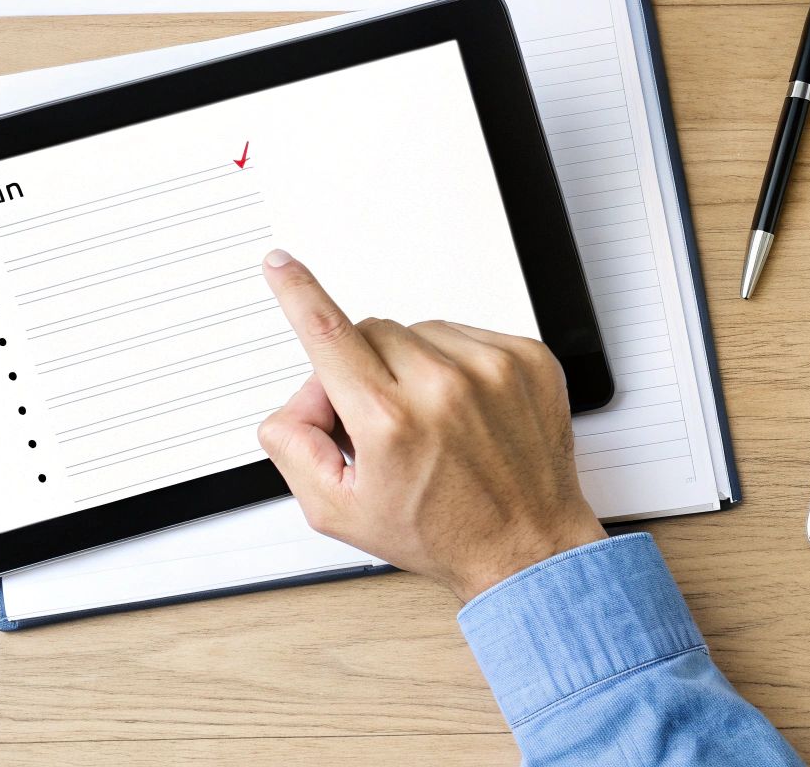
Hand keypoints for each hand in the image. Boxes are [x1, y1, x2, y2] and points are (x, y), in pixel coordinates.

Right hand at [256, 250, 605, 602]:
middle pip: (369, 333)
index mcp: (390, 423)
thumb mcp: (339, 511)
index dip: (297, 293)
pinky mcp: (526, 358)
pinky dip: (455, 364)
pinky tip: (464, 410)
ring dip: (411, 365)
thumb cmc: (439, 532)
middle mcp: (443, 387)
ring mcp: (491, 369)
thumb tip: (299, 397)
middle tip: (378, 421)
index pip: (328, 336)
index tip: (281, 264)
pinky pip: (466, 335)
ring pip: (418, 331)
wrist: (528, 545)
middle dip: (361, 368)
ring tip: (430, 421)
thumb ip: (294, 447)